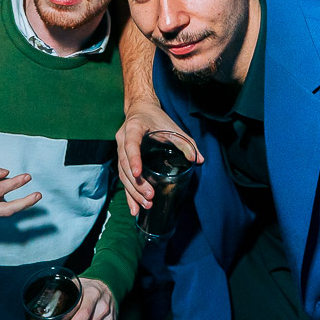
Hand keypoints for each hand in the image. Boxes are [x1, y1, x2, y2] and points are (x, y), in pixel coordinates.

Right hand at [117, 102, 201, 216]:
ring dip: (133, 192)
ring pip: (123, 175)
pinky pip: (123, 179)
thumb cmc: (156, 118)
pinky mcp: (122, 161)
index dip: (133, 159)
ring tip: (146, 205)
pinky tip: (134, 209)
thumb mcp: (171, 127)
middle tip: (150, 196)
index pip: (131, 145)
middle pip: (125, 165)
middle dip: (137, 183)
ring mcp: (120, 151)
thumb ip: (185, 142)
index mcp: (133, 129)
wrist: (140, 110)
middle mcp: (122, 140)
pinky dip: (129, 195)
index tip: (139, 173)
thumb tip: (199, 160)